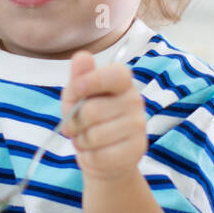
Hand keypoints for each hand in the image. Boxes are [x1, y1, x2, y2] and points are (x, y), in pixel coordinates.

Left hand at [61, 51, 146, 182]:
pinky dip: (89, 156)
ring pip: (95, 135)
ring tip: (86, 139)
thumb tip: (82, 56)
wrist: (104, 155)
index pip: (115, 74)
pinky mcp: (137, 149)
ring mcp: (139, 125)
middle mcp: (135, 100)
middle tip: (74, 126)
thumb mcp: (76, 96)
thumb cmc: (88, 120)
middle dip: (74, 121)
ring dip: (81, 140)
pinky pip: (100, 154)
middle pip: (93, 110)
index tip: (76, 90)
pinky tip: (95, 151)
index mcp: (122, 81)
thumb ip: (78, 77)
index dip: (91, 81)